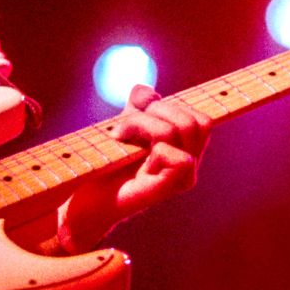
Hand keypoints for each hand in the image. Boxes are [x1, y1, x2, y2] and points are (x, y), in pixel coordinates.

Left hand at [58, 85, 212, 251]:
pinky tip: (130, 156)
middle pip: (193, 120)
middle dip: (156, 110)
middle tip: (125, 125)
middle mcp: (190, 164)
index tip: (145, 105)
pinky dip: (150, 147)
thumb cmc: (108, 159)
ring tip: (120, 135)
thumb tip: (150, 94)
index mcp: (185, 148)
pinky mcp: (169, 187)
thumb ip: (142, 101)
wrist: (87, 195)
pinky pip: (175, 154)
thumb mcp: (127, 120)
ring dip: (143, 123)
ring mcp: (182, 178)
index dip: (177, 105)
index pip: (203, 119)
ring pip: (180, 129)